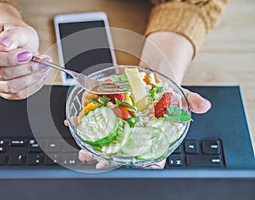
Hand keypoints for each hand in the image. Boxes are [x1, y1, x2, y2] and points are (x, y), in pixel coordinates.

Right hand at [0, 23, 50, 99]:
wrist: (20, 44)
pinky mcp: (1, 91)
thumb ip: (11, 35)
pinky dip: (32, 86)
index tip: (28, 54)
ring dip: (31, 78)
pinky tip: (41, 75)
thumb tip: (4, 45)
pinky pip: (17, 94)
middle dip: (26, 68)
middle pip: (1, 74)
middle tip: (43, 61)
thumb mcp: (16, 28)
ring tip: (44, 67)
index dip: (8, 59)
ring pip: (10, 87)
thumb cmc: (16, 36)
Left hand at [76, 90, 210, 168]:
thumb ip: (191, 101)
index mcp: (152, 134)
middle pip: (124, 150)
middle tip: (100, 161)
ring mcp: (120, 125)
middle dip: (111, 157)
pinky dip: (83, 122)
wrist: (151, 79)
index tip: (145, 166)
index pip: (152, 153)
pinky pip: (95, 120)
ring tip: (83, 151)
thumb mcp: (180, 96)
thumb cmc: (165, 93)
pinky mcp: (108, 113)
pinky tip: (74, 122)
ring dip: (93, 146)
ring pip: (106, 139)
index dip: (149, 163)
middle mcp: (134, 133)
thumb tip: (205, 105)